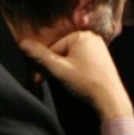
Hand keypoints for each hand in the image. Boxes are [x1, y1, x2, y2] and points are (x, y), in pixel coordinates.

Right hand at [18, 31, 133, 119]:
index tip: (38, 78)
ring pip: (71, 57)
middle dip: (54, 67)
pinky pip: (82, 60)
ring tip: (66, 82)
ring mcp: (99, 48)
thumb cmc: (85, 82)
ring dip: (63, 69)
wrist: (111, 99)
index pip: (53, 48)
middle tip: (48, 81)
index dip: (45, 64)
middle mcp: (91, 37)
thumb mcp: (59, 69)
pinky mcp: (102, 58)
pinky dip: (75, 70)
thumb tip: (23, 43)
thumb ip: (41, 56)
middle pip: (62, 51)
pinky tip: (76, 81)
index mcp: (81, 35)